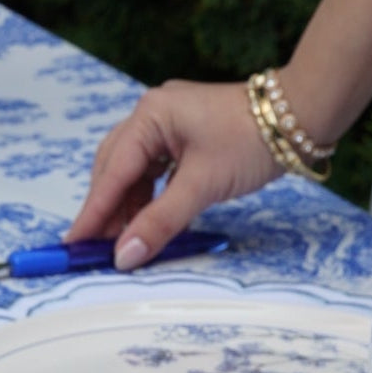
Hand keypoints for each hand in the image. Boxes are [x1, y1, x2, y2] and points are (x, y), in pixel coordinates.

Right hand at [66, 79, 281, 269]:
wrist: (296, 120)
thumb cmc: (251, 141)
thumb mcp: (201, 186)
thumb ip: (160, 223)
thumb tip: (125, 256)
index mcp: (149, 116)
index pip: (111, 173)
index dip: (93, 213)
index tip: (74, 244)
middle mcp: (151, 116)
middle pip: (113, 170)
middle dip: (105, 212)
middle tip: (95, 251)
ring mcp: (167, 127)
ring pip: (132, 175)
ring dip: (126, 210)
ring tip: (121, 244)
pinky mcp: (183, 140)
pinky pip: (152, 175)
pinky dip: (146, 202)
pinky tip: (144, 224)